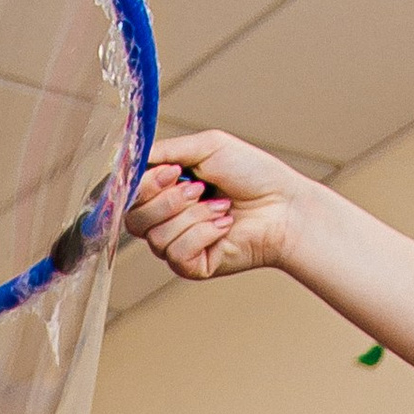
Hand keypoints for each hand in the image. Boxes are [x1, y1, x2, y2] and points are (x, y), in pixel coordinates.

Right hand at [123, 129, 313, 283]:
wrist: (284, 205)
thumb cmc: (253, 174)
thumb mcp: (208, 146)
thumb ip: (167, 149)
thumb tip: (134, 157)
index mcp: (165, 191)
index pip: (129, 195)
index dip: (145, 185)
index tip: (173, 172)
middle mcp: (165, 220)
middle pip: (135, 219)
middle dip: (170, 200)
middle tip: (201, 188)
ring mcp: (176, 245)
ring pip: (157, 236)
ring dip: (195, 216)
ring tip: (222, 206)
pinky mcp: (190, 266)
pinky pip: (177, 253)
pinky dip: (203, 234)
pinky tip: (224, 226)